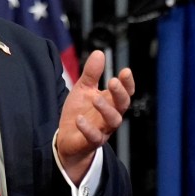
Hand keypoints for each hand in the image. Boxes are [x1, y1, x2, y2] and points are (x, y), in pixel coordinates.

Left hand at [56, 51, 134, 183]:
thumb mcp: (83, 89)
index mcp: (111, 102)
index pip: (125, 93)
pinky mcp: (90, 142)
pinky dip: (88, 128)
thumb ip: (91, 74)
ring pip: (113, 121)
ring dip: (106, 109)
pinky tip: (79, 119)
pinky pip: (94, 137)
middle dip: (120, 94)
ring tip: (96, 98)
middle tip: (113, 81)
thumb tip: (99, 53)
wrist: (67, 139)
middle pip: (122, 106)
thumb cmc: (80, 112)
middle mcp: (110, 116)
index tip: (125, 71)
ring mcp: (102, 130)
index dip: (127, 83)